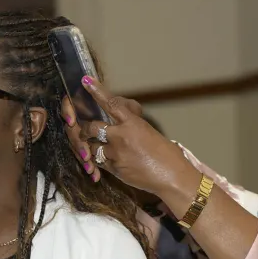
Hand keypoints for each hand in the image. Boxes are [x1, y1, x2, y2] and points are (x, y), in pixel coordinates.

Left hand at [61, 78, 195, 198]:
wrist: (171, 177)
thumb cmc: (166, 153)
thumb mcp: (149, 131)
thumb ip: (133, 121)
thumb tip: (124, 113)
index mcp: (133, 123)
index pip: (111, 103)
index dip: (97, 91)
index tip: (85, 81)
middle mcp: (121, 137)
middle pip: (92, 127)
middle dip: (86, 129)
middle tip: (85, 130)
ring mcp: (116, 154)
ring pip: (91, 147)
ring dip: (90, 146)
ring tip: (94, 147)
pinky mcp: (114, 169)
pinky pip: (98, 162)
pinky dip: (98, 160)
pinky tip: (104, 160)